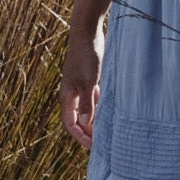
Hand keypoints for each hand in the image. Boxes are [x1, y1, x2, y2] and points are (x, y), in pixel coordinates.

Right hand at [59, 28, 104, 147]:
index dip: (81, 137)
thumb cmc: (86, 56)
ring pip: (87, 109)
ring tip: (108, 131)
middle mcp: (72, 94)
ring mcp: (81, 86)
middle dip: (89, 132)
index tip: (93, 147)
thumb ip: (87, 103)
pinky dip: (101, 107)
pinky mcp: (90, 79)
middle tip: (103, 143)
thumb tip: (86, 124)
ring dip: (96, 120)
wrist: (87, 32)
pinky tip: (111, 112)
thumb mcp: (89, 81)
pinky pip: (94, 98)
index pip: (71, 125)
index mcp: (67, 96)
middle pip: (79, 119)